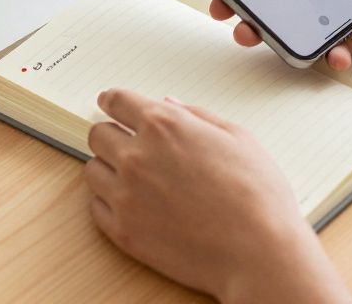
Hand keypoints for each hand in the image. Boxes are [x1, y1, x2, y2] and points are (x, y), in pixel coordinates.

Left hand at [85, 89, 351, 303]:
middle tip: (129, 144)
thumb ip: (196, 116)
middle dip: (112, 134)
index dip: (113, 100)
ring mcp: (126, 195)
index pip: (118, 101)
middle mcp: (137, 156)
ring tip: (134, 178)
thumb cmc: (257, 195)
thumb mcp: (237, 138)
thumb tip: (169, 105)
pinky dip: (110, 202)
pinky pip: (97, 207)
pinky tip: (134, 204)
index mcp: (165, 126)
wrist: (258, 252)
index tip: (111, 103)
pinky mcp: (122, 231)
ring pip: (92, 169)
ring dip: (108, 168)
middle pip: (98, 134)